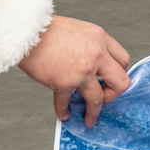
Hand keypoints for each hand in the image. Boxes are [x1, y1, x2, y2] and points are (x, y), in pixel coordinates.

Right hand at [18, 15, 135, 126]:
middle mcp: (97, 54)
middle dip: (113, 94)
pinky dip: (64, 110)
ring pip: (98, 99)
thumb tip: (92, 64)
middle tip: (105, 99)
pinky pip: (67, 102)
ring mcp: (83, 70)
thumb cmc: (46, 29)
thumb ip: (90, 45)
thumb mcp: (78, 30)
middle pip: (120, 82)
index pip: (123, 60)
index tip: (111, 81)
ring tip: (89, 119)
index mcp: (101, 38)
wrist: (26, 32)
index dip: (118, 73)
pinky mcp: (65, 82)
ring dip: (94, 112)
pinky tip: (63, 114)